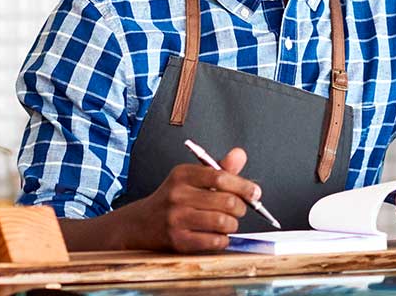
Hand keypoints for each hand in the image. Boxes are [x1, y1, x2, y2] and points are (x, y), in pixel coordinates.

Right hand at [124, 147, 259, 252]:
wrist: (140, 224)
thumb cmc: (173, 199)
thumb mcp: (191, 178)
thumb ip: (219, 168)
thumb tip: (240, 154)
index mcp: (182, 174)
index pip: (220, 176)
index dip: (243, 186)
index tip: (255, 192)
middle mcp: (177, 195)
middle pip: (226, 201)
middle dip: (240, 208)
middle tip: (239, 209)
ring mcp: (176, 219)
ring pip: (223, 223)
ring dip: (232, 225)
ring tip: (227, 223)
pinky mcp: (178, 241)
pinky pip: (215, 241)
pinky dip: (223, 239)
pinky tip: (216, 235)